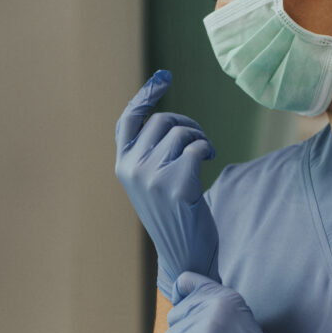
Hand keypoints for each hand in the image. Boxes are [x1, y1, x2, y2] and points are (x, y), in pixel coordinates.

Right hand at [115, 70, 219, 301]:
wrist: (184, 254)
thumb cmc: (173, 215)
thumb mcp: (151, 181)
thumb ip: (148, 153)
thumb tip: (164, 117)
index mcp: (123, 166)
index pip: (128, 121)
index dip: (145, 96)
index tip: (163, 77)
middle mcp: (132, 169)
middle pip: (162, 121)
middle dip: (186, 124)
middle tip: (199, 141)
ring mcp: (152, 177)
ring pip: (180, 132)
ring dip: (199, 138)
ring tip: (204, 154)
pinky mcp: (176, 185)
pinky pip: (196, 147)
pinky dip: (206, 149)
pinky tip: (209, 161)